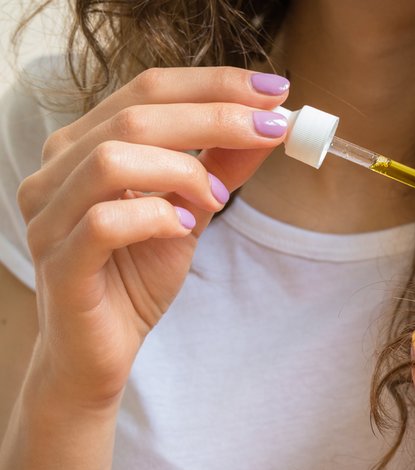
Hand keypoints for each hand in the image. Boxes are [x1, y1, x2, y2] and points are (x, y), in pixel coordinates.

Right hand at [17, 67, 289, 407]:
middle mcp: (57, 170)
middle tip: (272, 128)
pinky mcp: (58, 263)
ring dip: (182, 170)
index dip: (215, 83)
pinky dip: (155, 218)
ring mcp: (49, 216)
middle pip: (136, 115)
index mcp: (85, 145)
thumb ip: (220, 167)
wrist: (101, 350)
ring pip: (113, 159)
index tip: (275, 89)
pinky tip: (181, 229)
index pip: (149, 89)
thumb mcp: (190, 210)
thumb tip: (268, 125)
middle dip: (216, 115)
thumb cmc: (137, 275)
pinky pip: (104, 223)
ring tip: (216, 199)